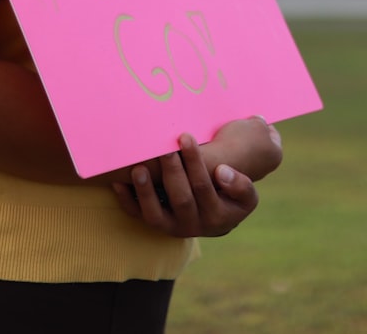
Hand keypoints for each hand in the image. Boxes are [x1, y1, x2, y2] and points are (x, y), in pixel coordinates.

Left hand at [112, 133, 258, 237]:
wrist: (218, 217)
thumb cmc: (231, 197)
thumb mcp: (247, 196)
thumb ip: (241, 186)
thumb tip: (221, 172)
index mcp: (218, 218)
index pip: (204, 187)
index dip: (194, 162)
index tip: (185, 138)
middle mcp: (194, 227)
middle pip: (181, 198)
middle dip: (172, 170)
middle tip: (164, 147)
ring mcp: (172, 228)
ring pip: (155, 215)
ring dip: (145, 191)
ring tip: (138, 168)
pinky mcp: (157, 225)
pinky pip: (138, 216)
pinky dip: (127, 200)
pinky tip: (119, 181)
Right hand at [202, 116, 282, 181]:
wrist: (214, 163)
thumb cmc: (238, 141)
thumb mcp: (255, 122)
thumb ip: (260, 121)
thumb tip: (260, 122)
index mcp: (276, 156)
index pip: (273, 135)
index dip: (263, 123)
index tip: (253, 117)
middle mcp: (264, 169)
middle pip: (258, 144)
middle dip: (249, 133)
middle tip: (241, 122)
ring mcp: (247, 174)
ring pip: (244, 152)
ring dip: (237, 142)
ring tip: (227, 130)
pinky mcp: (230, 176)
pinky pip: (231, 158)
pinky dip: (227, 150)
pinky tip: (219, 142)